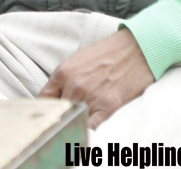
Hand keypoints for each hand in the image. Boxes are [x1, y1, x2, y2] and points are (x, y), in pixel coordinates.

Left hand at [37, 28, 154, 129]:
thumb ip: (64, 80)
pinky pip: (92, 128)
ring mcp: (91, 97)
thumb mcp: (78, 60)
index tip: (48, 117)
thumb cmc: (108, 53)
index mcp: (63, 72)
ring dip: (74, 124)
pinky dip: (89, 132)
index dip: (45, 111)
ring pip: (74, 121)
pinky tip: (88, 132)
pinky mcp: (109, 107)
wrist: (137, 49)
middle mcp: (74, 86)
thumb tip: (53, 99)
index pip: (44, 100)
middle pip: (58, 113)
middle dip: (60, 118)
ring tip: (76, 127)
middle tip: (63, 125)